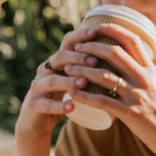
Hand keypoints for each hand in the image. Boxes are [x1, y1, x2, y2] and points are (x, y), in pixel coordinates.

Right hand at [14, 25, 103, 141]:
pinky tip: (71, 107)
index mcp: (57, 61)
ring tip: (84, 83)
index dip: (80, 36)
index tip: (97, 33)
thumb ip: (90, 68)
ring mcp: (37, 87)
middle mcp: (45, 70)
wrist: (37, 122)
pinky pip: (46, 104)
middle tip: (95, 61)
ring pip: (51, 80)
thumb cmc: (63, 98)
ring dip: (68, 81)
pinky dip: (59, 106)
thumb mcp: (74, 80)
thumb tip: (121, 54)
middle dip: (77, 58)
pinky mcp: (34, 106)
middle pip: (59, 58)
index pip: (67, 42)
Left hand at [62, 22, 155, 155]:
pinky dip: (84, 96)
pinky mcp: (129, 113)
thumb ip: (145, 75)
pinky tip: (72, 94)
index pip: (132, 41)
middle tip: (77, 47)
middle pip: (114, 53)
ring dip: (82, 70)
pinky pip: (101, 101)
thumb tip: (131, 65)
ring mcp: (136, 95)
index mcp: (151, 70)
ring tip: (68, 68)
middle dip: (92, 47)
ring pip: (103, 76)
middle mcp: (144, 78)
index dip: (114, 30)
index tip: (98, 26)